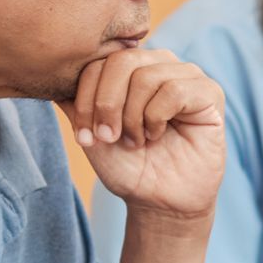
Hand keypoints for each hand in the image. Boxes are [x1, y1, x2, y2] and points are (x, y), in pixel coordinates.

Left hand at [60, 49, 223, 218]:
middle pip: (122, 61)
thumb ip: (75, 104)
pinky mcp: (209, 93)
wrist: (159, 201)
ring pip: (146, 76)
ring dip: (132, 117)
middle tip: (108, 137)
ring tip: (136, 140)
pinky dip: (156, 118)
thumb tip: (53, 79)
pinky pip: (174, 90)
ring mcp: (187, 75)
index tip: (82, 136)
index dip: (85, 97)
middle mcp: (160, 64)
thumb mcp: (91, 133)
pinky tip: (157, 135)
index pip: (100, 61)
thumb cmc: (129, 166)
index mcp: (132, 68)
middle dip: (106, 104)